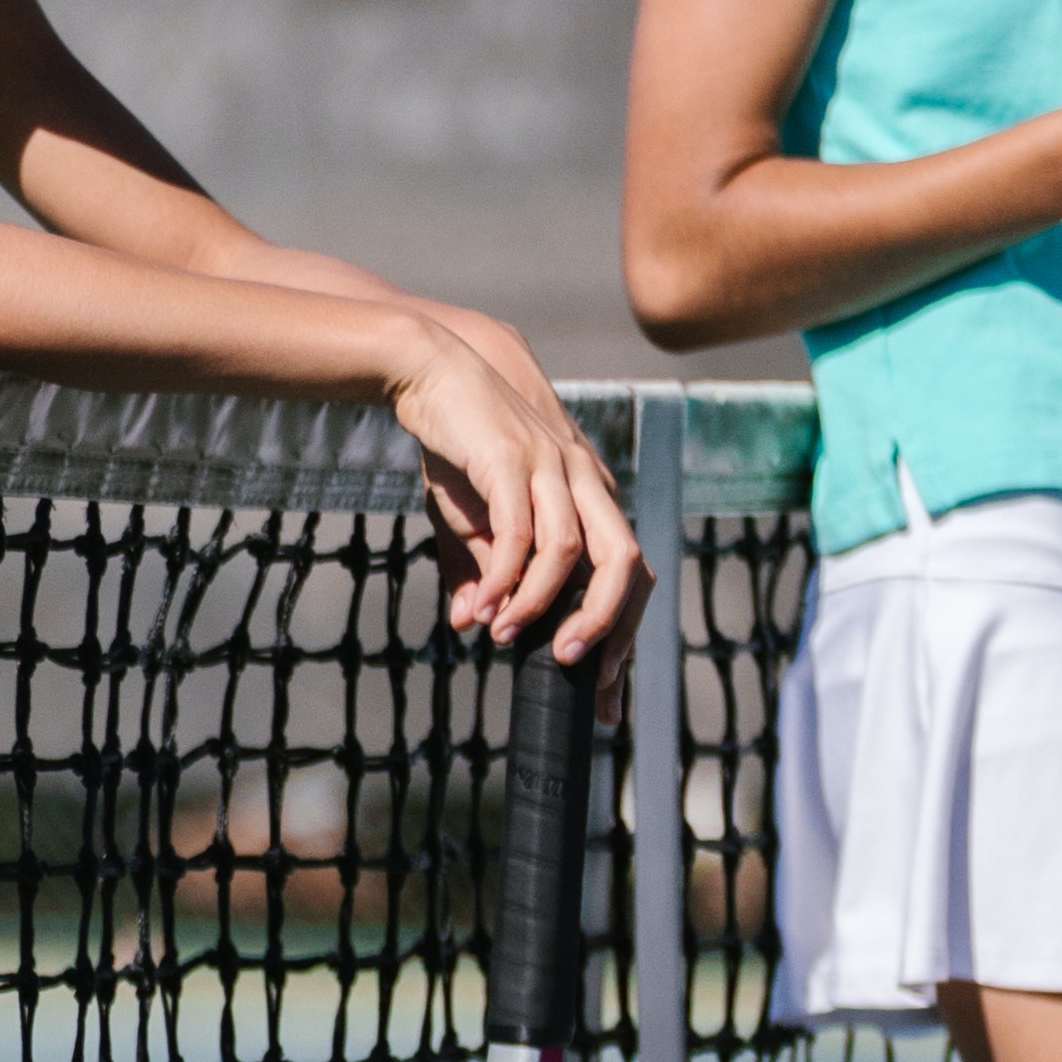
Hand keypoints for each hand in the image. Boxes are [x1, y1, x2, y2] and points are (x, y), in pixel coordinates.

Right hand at [386, 320, 649, 658]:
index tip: (606, 695)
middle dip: (608, 624)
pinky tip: (483, 607)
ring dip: (540, 604)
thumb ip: (478, 568)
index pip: (629, 571)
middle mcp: (583, 479)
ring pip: (572, 550)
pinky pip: (518, 531)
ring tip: (506, 637)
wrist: (431, 365)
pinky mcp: (510, 457)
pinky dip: (504, 576)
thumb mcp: (470, 513)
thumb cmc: (459, 443)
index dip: (624, 633)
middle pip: (625, 561)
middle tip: (575, 668)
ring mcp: (550, 465)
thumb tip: (471, 624)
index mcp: (588, 495)